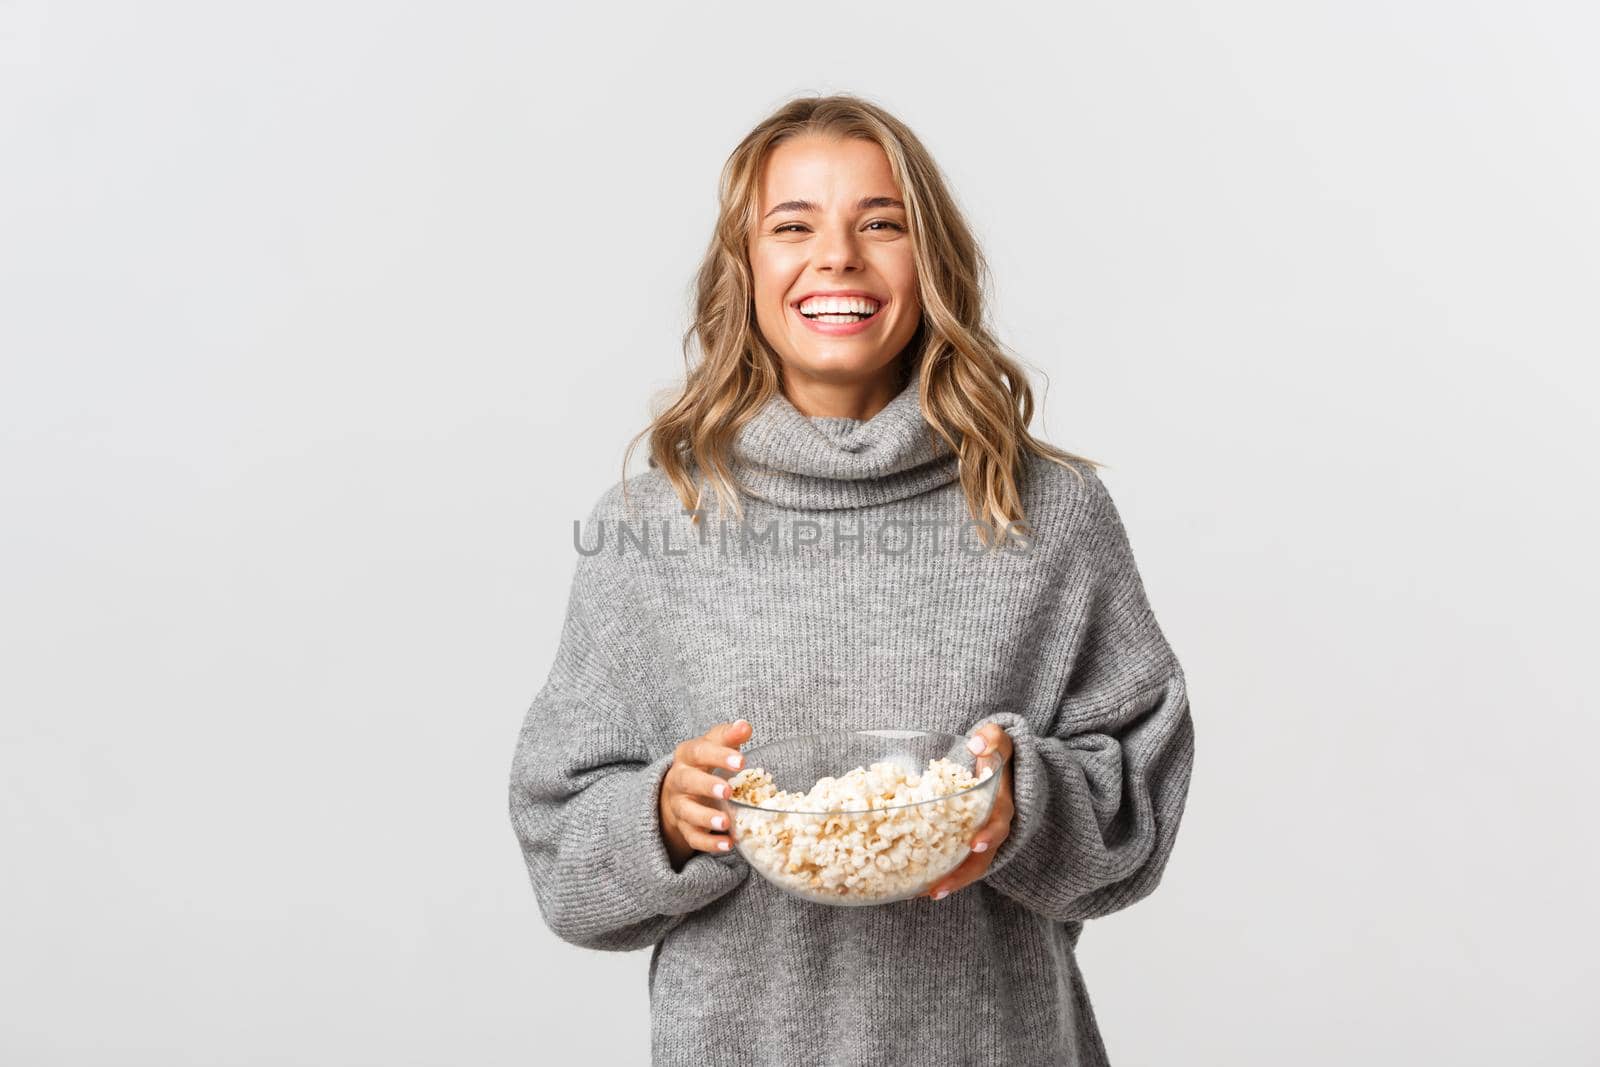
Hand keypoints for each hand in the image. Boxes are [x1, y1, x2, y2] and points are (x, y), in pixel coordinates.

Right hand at [660, 719, 750, 871]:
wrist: (677, 792)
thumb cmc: (702, 765)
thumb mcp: (712, 746)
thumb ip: (728, 736)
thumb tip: (745, 726)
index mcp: (687, 756)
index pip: (699, 752)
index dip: (718, 755)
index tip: (741, 761)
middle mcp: (679, 780)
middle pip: (686, 781)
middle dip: (706, 786)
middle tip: (728, 790)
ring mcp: (679, 806)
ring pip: (687, 813)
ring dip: (706, 818)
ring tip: (726, 823)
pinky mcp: (684, 828)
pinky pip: (693, 838)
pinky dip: (709, 843)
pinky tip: (727, 844)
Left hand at [922, 722, 1014, 900]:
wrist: (1000, 772)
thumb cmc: (994, 757)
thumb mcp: (999, 742)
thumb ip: (993, 739)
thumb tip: (977, 743)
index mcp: (1000, 806)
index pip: (998, 822)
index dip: (989, 834)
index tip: (975, 843)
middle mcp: (991, 829)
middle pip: (981, 859)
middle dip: (961, 875)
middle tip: (939, 888)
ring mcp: (978, 841)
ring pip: (967, 869)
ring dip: (947, 883)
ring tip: (923, 895)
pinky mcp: (963, 846)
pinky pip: (954, 866)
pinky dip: (937, 878)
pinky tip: (913, 889)